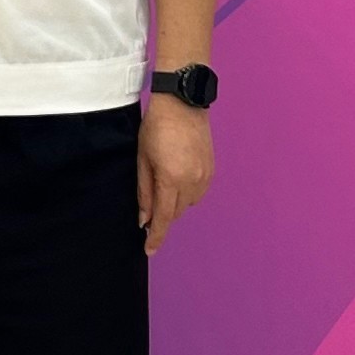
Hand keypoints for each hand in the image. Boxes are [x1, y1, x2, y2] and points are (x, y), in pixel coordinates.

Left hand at [138, 93, 214, 252]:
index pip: (163, 218)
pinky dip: (186, 192)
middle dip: (162, 213)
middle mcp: (192, 181)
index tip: (149, 250)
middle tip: (149, 202)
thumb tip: (144, 219)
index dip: (156, 236)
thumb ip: (144, 192)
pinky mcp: (211, 170)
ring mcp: (205, 176)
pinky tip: (177, 176)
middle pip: (176, 212)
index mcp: (171, 179)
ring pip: (188, 203)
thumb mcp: (142, 159)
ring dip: (175, 202)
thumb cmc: (156, 128)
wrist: (183, 103)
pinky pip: (198, 192)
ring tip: (164, 180)